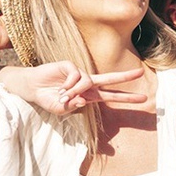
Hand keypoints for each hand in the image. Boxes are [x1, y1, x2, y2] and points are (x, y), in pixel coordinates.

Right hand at [7, 61, 148, 114]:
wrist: (32, 88)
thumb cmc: (48, 100)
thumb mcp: (61, 109)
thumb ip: (73, 107)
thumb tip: (83, 101)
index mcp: (89, 96)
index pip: (111, 96)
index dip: (127, 98)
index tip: (143, 99)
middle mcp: (87, 84)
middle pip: (110, 79)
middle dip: (125, 77)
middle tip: (140, 73)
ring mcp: (79, 74)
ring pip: (87, 81)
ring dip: (74, 92)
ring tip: (62, 97)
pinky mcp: (70, 65)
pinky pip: (76, 75)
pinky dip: (69, 84)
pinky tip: (61, 87)